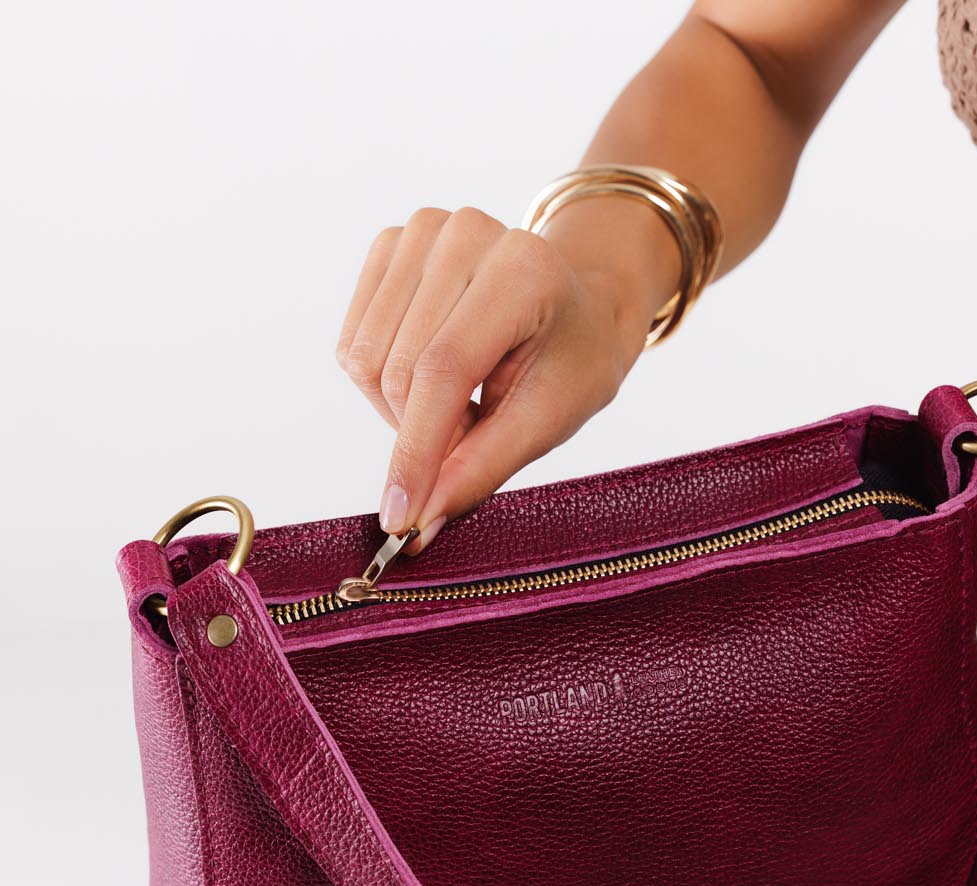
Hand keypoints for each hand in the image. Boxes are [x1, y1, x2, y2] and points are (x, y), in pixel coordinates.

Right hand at [336, 206, 652, 553]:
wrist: (581, 305)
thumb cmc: (573, 363)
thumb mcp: (547, 421)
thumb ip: (480, 469)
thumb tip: (414, 521)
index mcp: (523, 271)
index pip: (444, 369)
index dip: (417, 449)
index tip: (400, 514)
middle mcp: (467, 235)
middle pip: (398, 370)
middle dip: (423, 432)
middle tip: (470, 438)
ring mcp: (423, 231)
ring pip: (364, 359)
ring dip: (402, 409)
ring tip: (460, 403)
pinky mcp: (391, 245)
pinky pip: (353, 342)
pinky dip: (384, 382)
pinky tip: (432, 377)